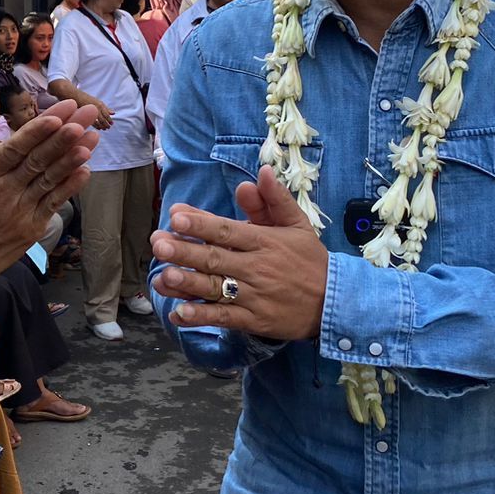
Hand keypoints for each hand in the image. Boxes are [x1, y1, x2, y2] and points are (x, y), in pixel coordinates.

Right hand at [0, 95, 98, 280]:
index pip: (14, 150)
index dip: (37, 132)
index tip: (57, 115)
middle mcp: (4, 193)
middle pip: (39, 159)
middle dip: (65, 133)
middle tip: (85, 112)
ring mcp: (21, 211)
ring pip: (51, 178)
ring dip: (73, 156)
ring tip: (93, 134)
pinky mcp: (33, 227)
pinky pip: (55, 202)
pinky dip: (71, 185)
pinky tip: (86, 168)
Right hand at [88, 97, 114, 129]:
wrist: (78, 97)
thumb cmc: (90, 100)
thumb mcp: (99, 103)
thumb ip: (106, 109)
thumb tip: (113, 113)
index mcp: (100, 105)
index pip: (106, 115)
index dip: (110, 120)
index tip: (112, 124)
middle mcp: (96, 108)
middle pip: (103, 119)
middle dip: (106, 124)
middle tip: (108, 127)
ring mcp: (91, 112)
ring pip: (98, 122)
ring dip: (102, 126)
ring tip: (104, 129)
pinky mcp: (86, 115)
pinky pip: (92, 123)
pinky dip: (97, 126)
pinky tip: (99, 128)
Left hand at [151, 167, 327, 340]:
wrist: (335, 302)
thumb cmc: (310, 260)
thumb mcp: (298, 225)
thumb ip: (275, 200)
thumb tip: (260, 173)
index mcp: (265, 241)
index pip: (229, 230)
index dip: (202, 223)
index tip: (176, 215)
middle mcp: (257, 268)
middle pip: (216, 258)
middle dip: (186, 251)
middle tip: (158, 243)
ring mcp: (255, 296)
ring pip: (216, 288)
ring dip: (187, 283)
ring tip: (162, 276)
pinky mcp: (255, 320)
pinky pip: (225, 318)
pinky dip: (203, 317)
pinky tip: (180, 314)